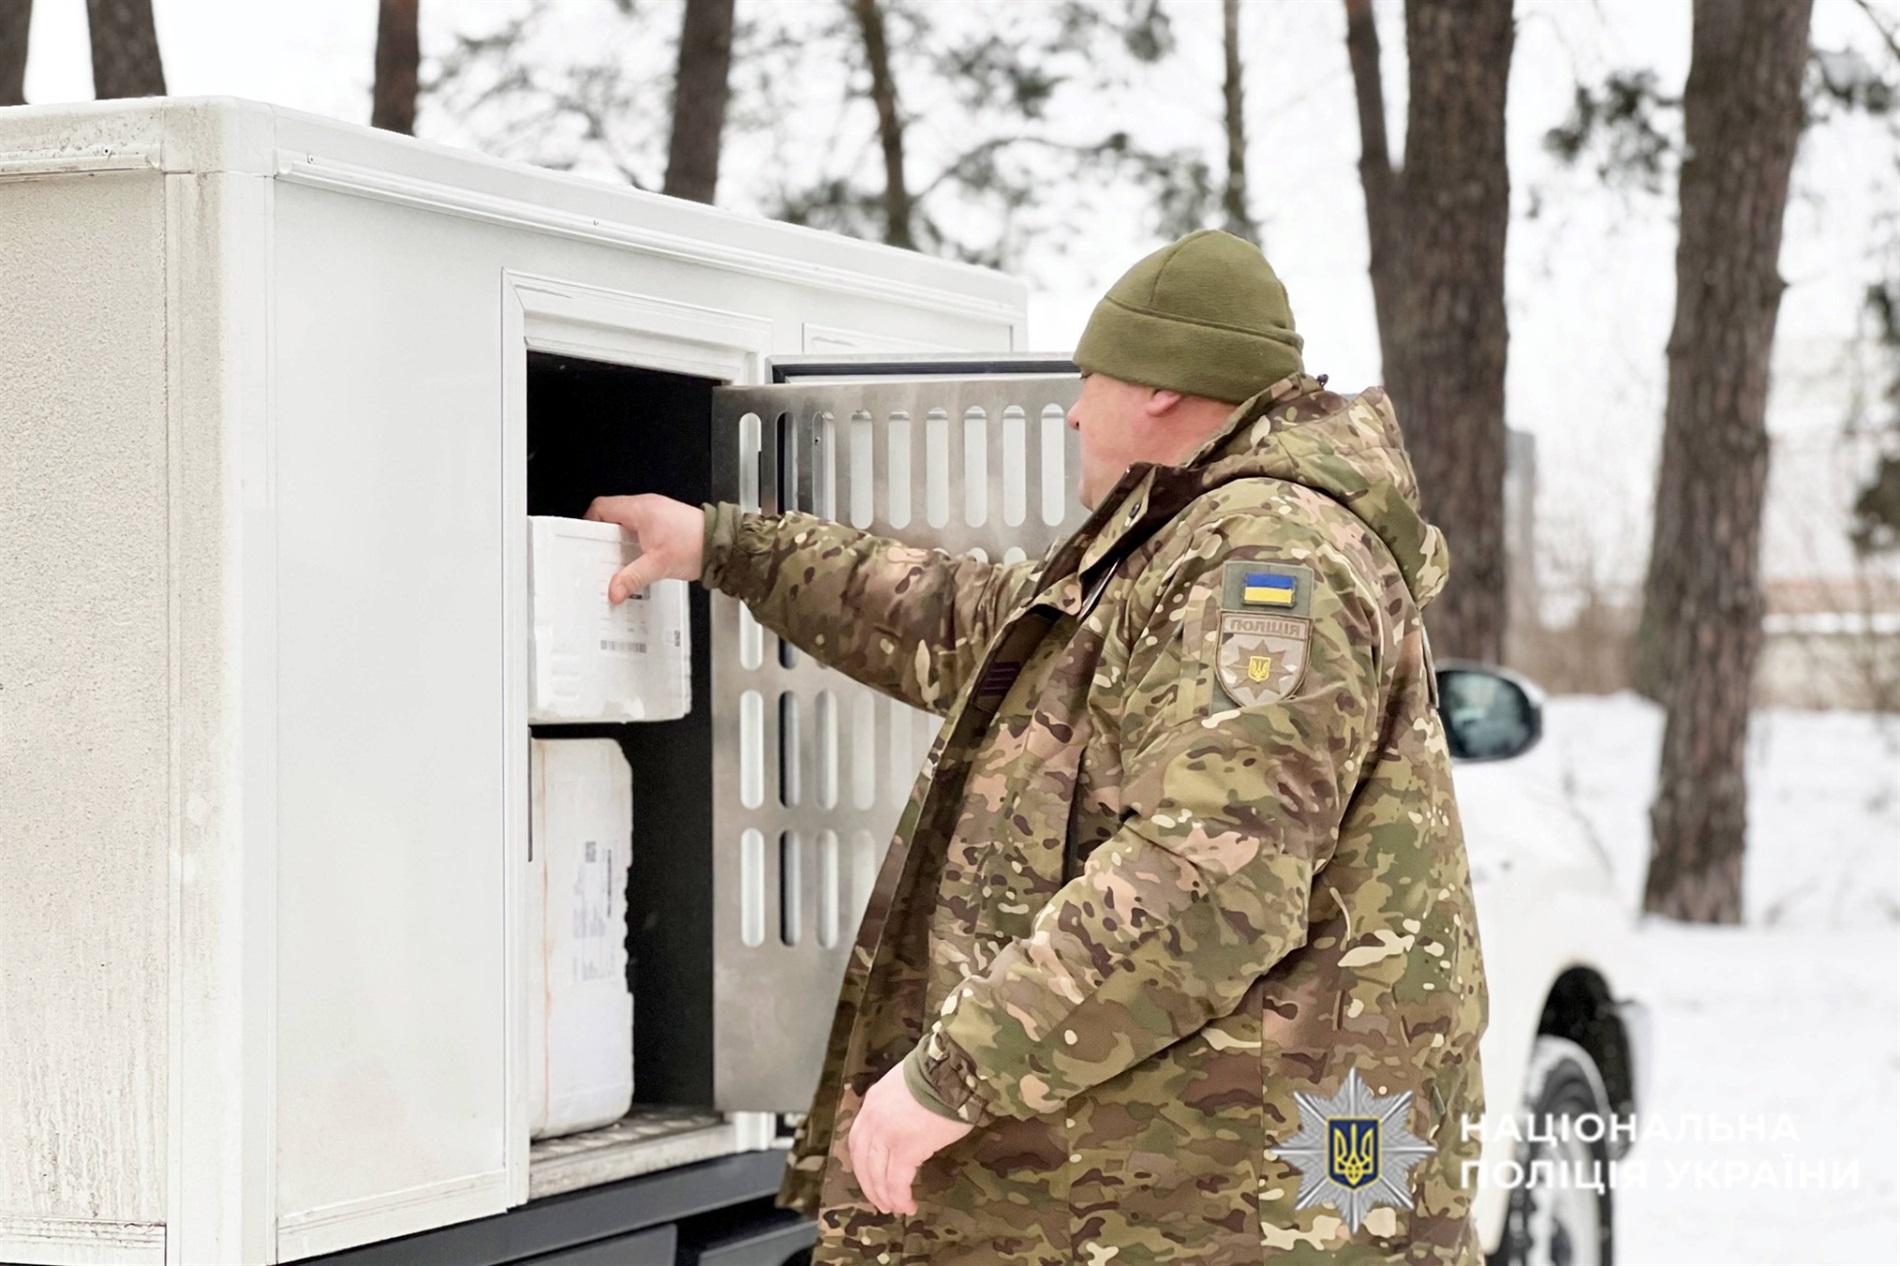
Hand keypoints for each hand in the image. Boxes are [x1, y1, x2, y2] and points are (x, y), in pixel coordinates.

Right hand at [582, 494, 705, 603]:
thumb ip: (632, 578)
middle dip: (604, 536)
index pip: (601, 507)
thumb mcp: (658, 564)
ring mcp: (656, 514)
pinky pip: (640, 529)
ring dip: (620, 540)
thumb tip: (615, 590)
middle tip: (601, 554)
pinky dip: (634, 542)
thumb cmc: (696, 544)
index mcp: (640, 509)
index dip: (589, 523)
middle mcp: (647, 507)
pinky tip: (637, 558)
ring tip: (618, 559)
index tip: (586, 539)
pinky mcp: (665, 523)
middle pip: (612, 516)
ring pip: (626, 523)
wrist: (722, 545)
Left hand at [846, 1062, 973, 1215]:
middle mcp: (873, 1119)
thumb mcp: (905, 1085)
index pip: (858, 1140)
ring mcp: (887, 1135)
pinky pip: (897, 1180)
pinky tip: (907, 1205)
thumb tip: (908, 1125)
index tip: (870, 1177)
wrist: (949, 1071)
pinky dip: (900, 1196)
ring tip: (896, 1208)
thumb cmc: (937, 1074)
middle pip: (863, 1161)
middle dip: (870, 1185)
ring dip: (885, 1196)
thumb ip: (898, 1106)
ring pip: (878, 1174)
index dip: (862, 1163)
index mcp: (873, 1102)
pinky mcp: (905, 1148)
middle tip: (880, 1202)